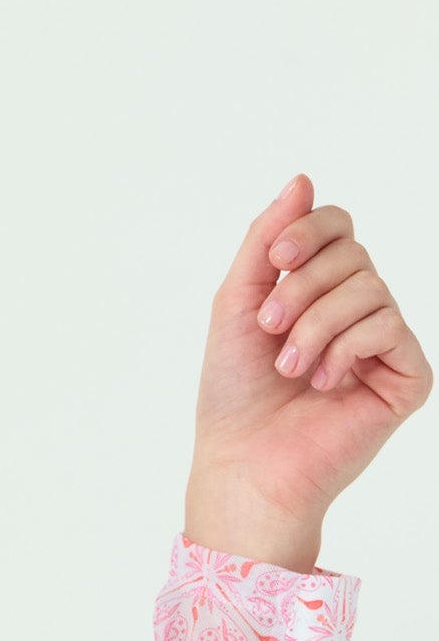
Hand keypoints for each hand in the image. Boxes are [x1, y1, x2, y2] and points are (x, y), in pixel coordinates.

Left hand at [184, 174, 431, 565]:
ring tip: (290, 367)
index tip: (273, 262)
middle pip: (353, 252)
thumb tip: (303, 179)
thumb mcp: (237, 301)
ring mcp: (384, 343)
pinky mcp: (406, 377)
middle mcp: (357, 310)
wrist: (244, 461)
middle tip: (269, 330)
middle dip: (301, 287)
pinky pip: (389, 326)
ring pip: (370, 287)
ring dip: (316, 323)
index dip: (308, 232)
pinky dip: (346, 347)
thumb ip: (268, 239)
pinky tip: (323, 382)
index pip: (339, 226)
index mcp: (320, 289)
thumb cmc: (235, 391)